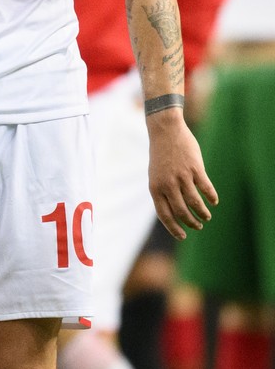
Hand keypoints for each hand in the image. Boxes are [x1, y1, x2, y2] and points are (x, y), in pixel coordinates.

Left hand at [146, 111, 216, 239]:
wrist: (165, 132)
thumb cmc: (161, 156)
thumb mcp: (156, 175)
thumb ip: (163, 192)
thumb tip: (174, 211)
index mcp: (155, 188)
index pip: (164, 214)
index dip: (174, 228)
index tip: (183, 236)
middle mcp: (167, 184)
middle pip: (181, 211)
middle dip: (191, 223)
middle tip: (198, 226)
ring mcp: (181, 176)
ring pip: (195, 202)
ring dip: (202, 213)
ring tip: (207, 217)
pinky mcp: (195, 169)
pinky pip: (206, 188)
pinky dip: (211, 197)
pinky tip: (214, 202)